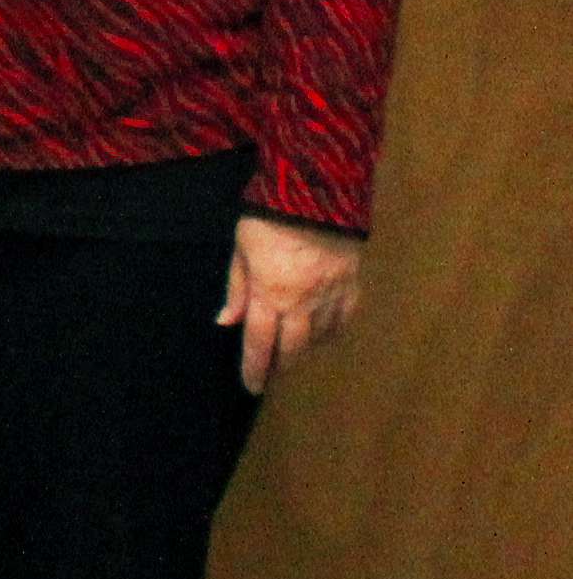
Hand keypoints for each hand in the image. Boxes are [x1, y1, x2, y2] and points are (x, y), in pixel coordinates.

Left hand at [219, 213, 363, 393]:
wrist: (318, 192)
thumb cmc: (269, 218)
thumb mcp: (242, 249)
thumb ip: (237, 288)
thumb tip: (227, 322)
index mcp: (270, 294)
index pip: (260, 343)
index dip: (255, 368)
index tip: (252, 386)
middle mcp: (303, 301)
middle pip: (293, 348)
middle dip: (281, 366)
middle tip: (271, 375)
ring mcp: (331, 294)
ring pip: (320, 337)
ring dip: (305, 350)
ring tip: (292, 355)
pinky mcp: (351, 282)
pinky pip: (344, 317)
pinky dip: (332, 331)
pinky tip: (323, 335)